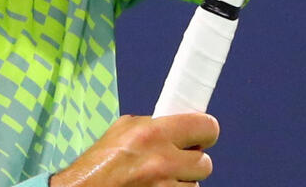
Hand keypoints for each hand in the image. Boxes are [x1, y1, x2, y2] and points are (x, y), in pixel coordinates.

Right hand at [50, 113, 219, 186]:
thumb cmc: (98, 164)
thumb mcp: (123, 129)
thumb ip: (154, 126)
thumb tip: (179, 125)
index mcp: (153, 134)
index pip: (207, 128)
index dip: (206, 132)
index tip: (203, 134)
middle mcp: (162, 162)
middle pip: (205, 163)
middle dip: (192, 163)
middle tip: (176, 162)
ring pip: (195, 186)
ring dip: (181, 183)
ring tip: (158, 180)